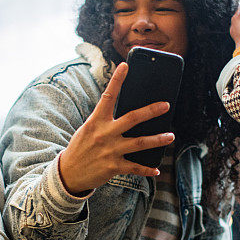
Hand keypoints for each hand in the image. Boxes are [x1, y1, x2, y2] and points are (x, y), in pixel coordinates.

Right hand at [58, 62, 173, 194]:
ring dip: (158, 140)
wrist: (68, 173)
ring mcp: (110, 150)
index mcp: (96, 121)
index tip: (125, 65)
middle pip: (132, 118)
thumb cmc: (82, 147)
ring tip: (171, 136)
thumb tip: (130, 115)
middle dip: (151, 111)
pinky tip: (156, 169)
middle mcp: (104, 134)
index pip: (108, 95)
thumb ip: (106, 121)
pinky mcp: (113, 167)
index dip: (117, 80)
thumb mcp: (89, 129)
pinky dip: (147, 169)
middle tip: (166, 105)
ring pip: (140, 143)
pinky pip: (135, 167)